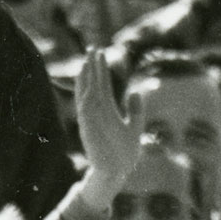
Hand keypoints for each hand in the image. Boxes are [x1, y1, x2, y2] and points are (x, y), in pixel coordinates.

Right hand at [72, 49, 132, 203]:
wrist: (117, 171)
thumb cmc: (125, 153)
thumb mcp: (135, 127)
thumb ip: (136, 110)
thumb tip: (136, 91)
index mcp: (108, 110)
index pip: (103, 84)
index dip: (102, 68)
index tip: (101, 53)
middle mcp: (98, 111)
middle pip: (94, 83)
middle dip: (93, 66)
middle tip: (92, 48)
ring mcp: (92, 118)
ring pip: (87, 92)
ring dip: (86, 77)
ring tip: (86, 60)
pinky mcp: (88, 126)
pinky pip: (84, 106)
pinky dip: (83, 94)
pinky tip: (85, 82)